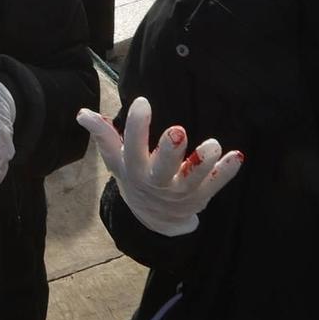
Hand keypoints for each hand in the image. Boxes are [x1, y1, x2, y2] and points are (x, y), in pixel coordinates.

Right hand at [79, 95, 242, 237]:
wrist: (153, 217)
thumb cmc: (134, 176)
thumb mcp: (116, 159)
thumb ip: (103, 135)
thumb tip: (82, 113)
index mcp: (134, 169)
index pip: (131, 147)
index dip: (137, 127)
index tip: (142, 102)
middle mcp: (156, 183)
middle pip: (162, 169)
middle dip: (170, 152)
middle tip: (178, 131)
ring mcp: (180, 192)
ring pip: (192, 179)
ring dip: (203, 163)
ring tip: (214, 145)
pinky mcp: (200, 197)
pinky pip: (214, 186)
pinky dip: (225, 173)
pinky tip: (236, 157)